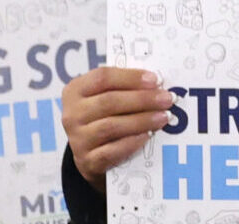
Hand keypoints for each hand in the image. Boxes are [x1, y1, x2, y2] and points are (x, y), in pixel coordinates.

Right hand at [62, 66, 169, 186]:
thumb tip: (158, 83)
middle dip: (143, 99)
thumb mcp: (106, 96)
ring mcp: (77, 139)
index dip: (131, 77)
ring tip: (163, 117)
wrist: (90, 152)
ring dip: (141, 120)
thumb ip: (126, 87)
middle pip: (109, 102)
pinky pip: (111, 151)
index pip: (102, 77)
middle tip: (167, 99)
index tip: (156, 80)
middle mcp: (72, 114)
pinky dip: (131, 142)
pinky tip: (148, 135)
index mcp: (76, 91)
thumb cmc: (104, 115)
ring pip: (110, 126)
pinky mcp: (87, 160)